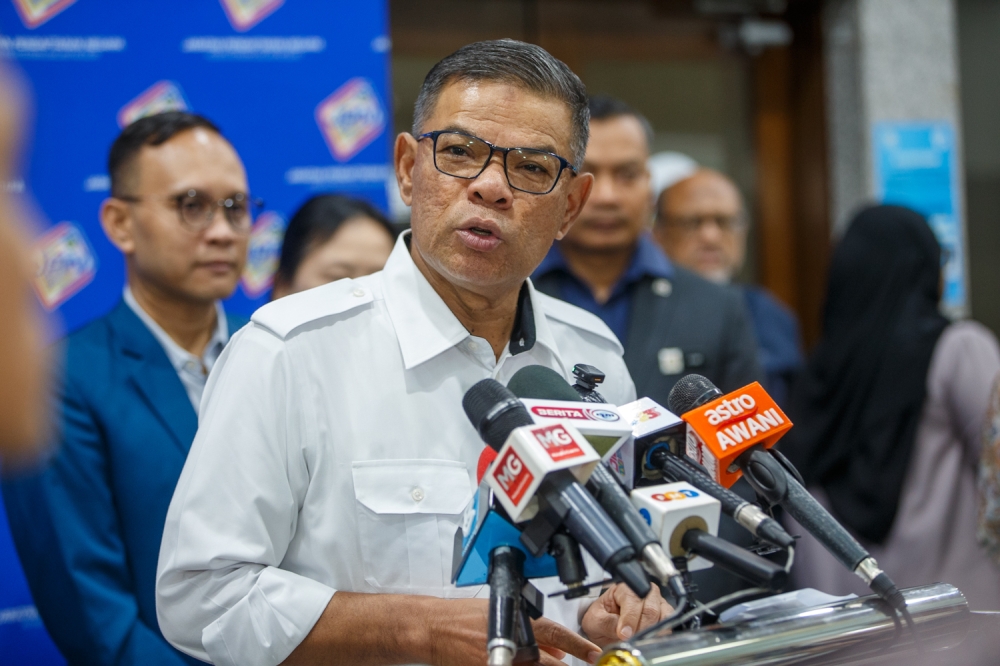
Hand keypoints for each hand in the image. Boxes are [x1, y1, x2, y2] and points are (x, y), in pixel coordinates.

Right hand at [426, 598, 600, 665]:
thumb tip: (556, 652)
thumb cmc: (462, 618)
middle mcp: (512, 646)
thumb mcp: (502, 612)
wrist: (433, 629)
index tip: (594, 653)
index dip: (578, 646)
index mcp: (517, 624)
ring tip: (545, 665)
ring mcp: (502, 663)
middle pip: (549, 665)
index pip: (557, 635)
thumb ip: (531, 631)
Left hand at [581, 583, 672, 646]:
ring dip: (652, 631)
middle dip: (641, 628)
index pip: (632, 600)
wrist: (605, 628)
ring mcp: (657, 602)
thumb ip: (607, 623)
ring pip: (663, 615)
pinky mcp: (665, 615)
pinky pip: (670, 623)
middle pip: (650, 609)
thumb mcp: (595, 620)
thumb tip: (623, 631)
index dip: (629, 619)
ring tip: (640, 640)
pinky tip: (650, 639)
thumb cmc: (601, 619)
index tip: (624, 634)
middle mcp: (644, 592)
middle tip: (631, 640)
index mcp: (625, 588)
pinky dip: (662, 633)